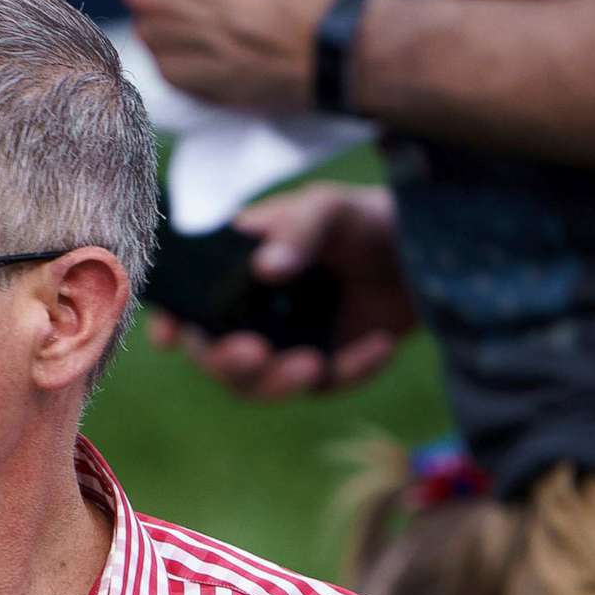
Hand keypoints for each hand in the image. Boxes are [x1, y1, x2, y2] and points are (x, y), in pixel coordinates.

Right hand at [151, 183, 415, 398]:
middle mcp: (250, 313)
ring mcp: (284, 345)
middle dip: (229, 362)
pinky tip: (381, 343)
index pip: (188, 300)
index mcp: (235, 268)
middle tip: (254, 352)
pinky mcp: (324, 369)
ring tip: (313, 366)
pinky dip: (351, 371)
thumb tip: (265, 269)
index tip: (169, 337)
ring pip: (260, 385)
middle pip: (216, 355)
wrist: (425, 252)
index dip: (172, 321)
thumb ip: (298, 230)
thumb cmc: (363, 219)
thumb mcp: (331, 209)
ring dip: (278, 383)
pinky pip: (324, 385)